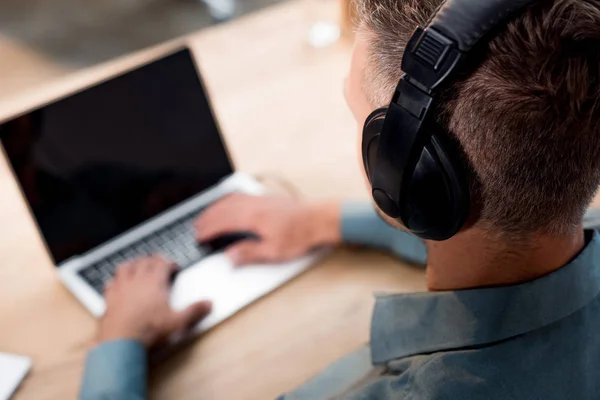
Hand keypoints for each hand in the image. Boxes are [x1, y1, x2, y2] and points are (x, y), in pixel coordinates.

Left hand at [98, 256, 211, 347]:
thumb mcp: (177, 322)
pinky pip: (111, 282)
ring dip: (133, 263)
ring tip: (137, 264)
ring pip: (126, 267)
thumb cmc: (149, 330)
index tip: (173, 266)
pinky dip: (115, 279)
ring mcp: (121, 288)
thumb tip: (208, 304)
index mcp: (155, 282)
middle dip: (153, 259)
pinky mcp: (110, 298)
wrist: (121, 341)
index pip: (162, 263)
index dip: (169, 262)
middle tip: (158, 261)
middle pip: (145, 262)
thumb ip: (194, 311)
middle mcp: (137, 281)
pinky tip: (116, 282)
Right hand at [194, 194, 340, 265]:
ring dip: (216, 208)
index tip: (198, 237)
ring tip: (207, 216)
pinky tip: (229, 203)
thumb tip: (229, 256)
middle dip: (207, 219)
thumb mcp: (274, 251)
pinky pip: (241, 196)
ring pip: (231, 200)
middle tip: (197, 228)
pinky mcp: (267, 198)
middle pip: (223, 209)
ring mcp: (260, 199)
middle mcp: (254, 205)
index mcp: (252, 218)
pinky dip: (228, 200)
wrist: (319, 219)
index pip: (222, 222)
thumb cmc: (300, 235)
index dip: (208, 230)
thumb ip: (249, 253)